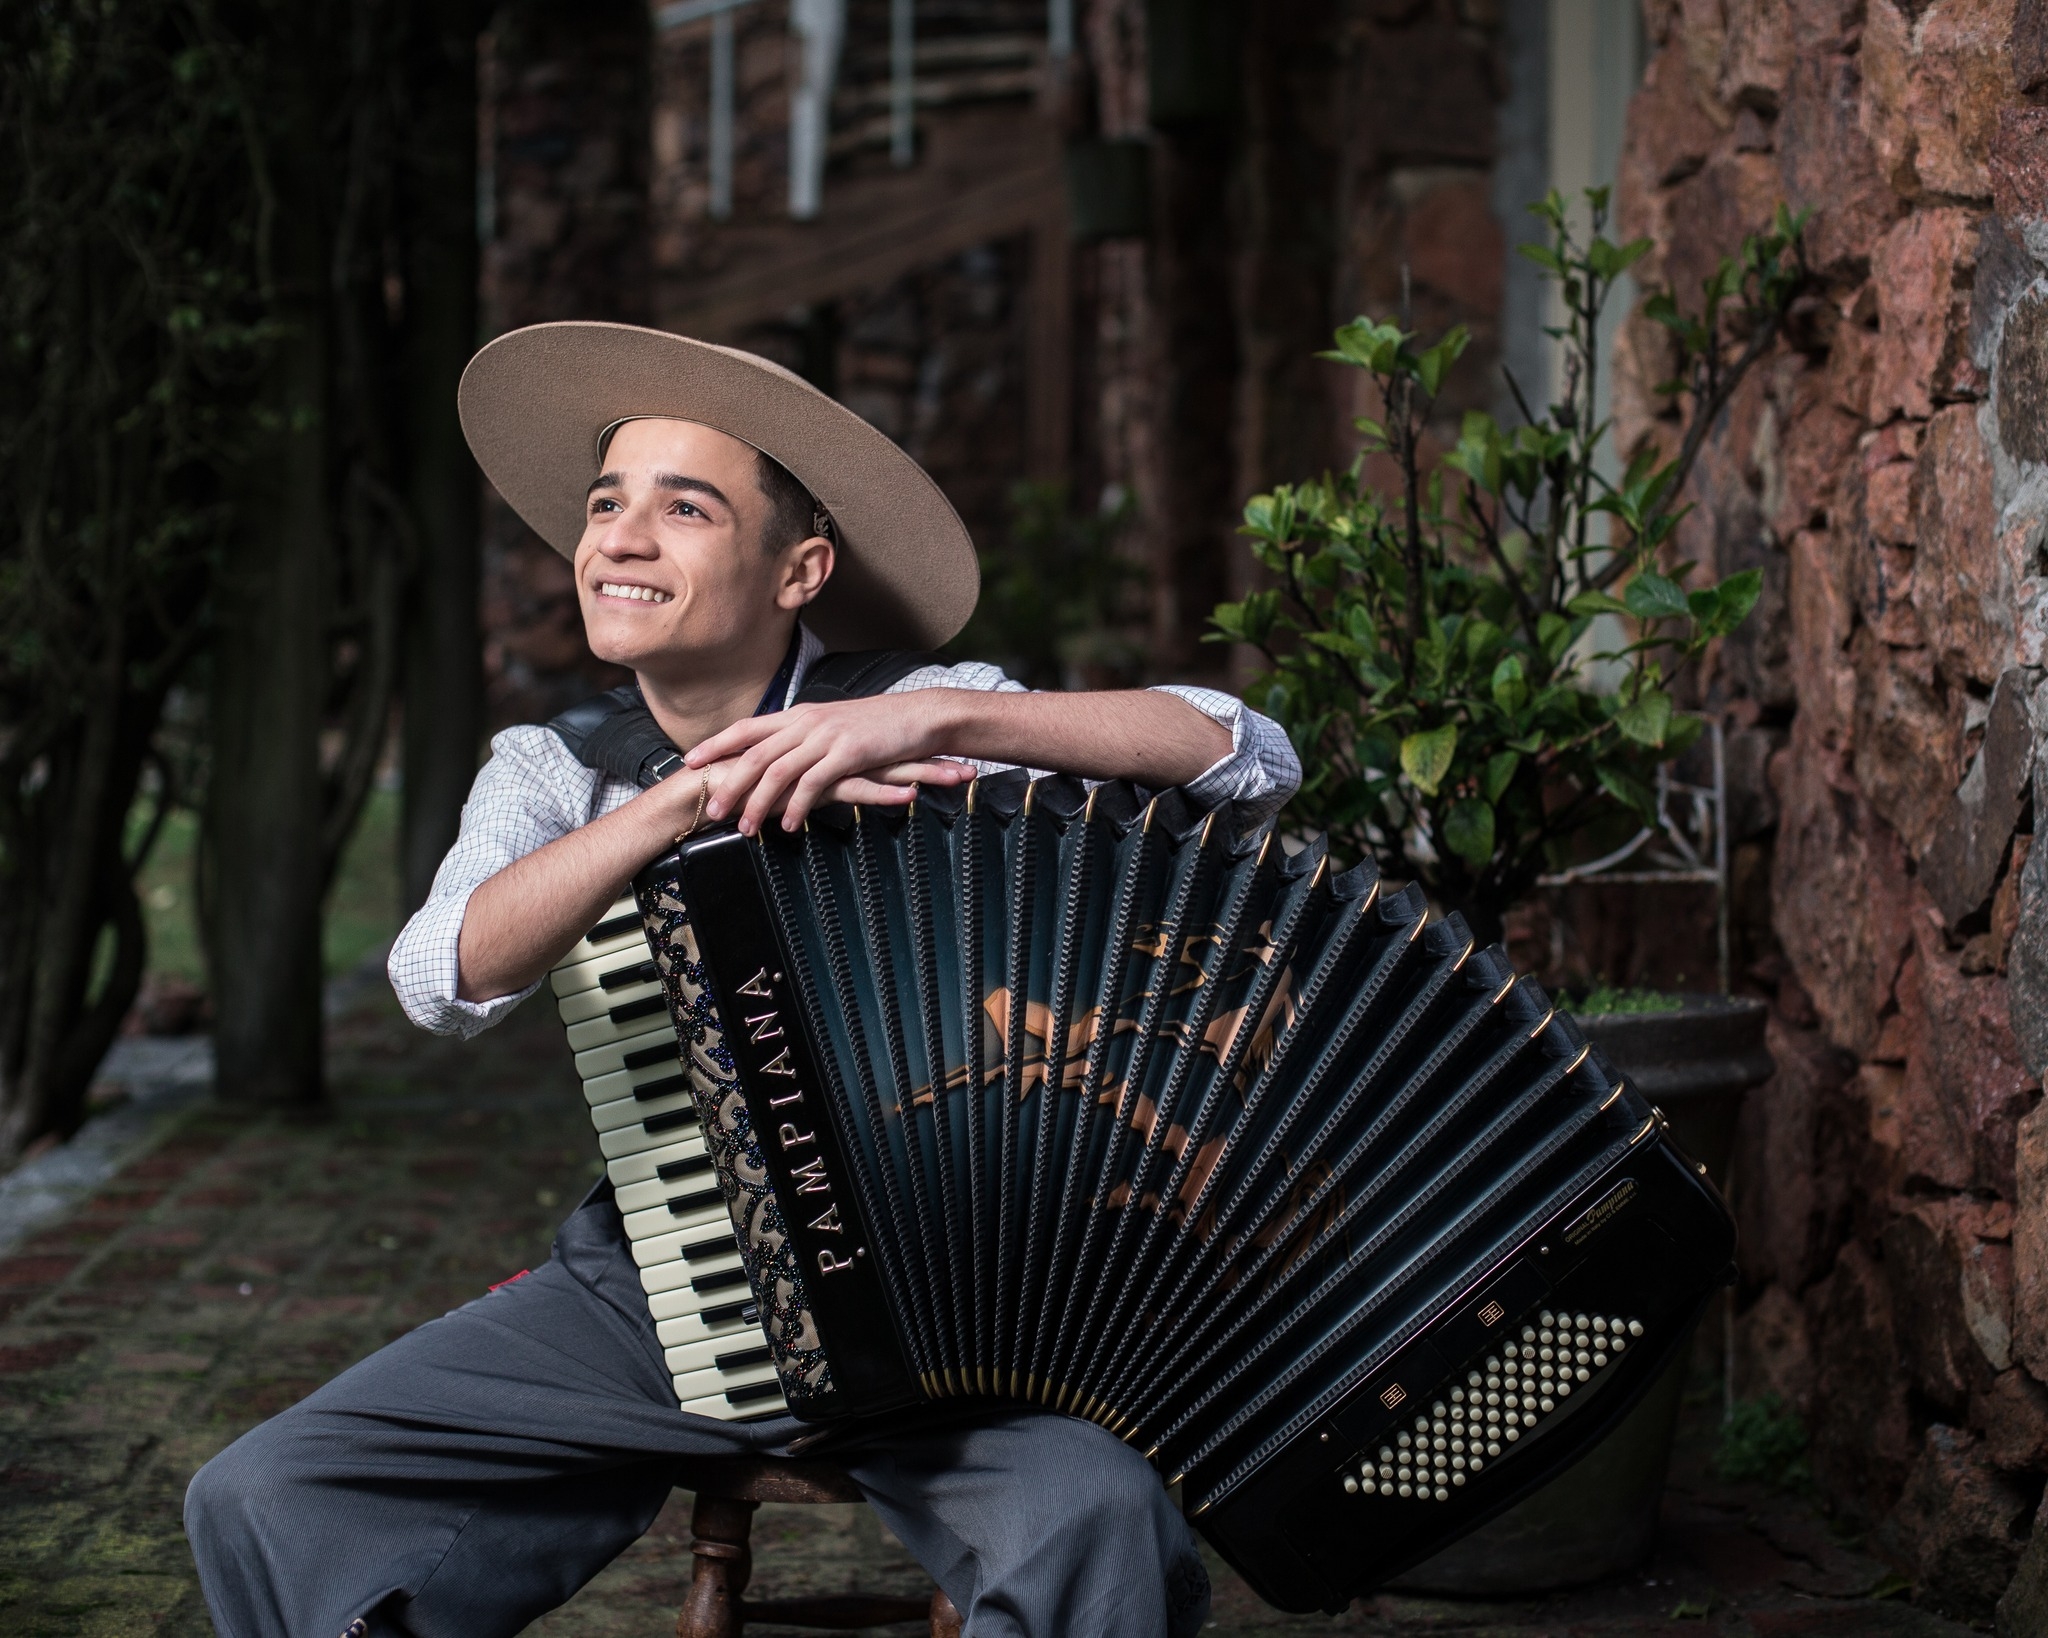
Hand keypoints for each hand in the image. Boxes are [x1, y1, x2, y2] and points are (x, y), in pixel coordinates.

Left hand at [685, 695, 972, 834]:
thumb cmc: (878, 727)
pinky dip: (797, 807)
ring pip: (778, 772)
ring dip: (758, 804)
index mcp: (799, 715)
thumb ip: (805, 738)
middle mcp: (805, 722)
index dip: (715, 744)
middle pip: (754, 755)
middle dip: (729, 785)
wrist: (918, 717)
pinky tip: (790, 827)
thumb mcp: (834, 726)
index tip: (688, 762)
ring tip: (746, 829)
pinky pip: (813, 784)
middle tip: (711, 811)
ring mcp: (825, 737)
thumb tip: (782, 755)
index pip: (746, 728)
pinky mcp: (847, 753)